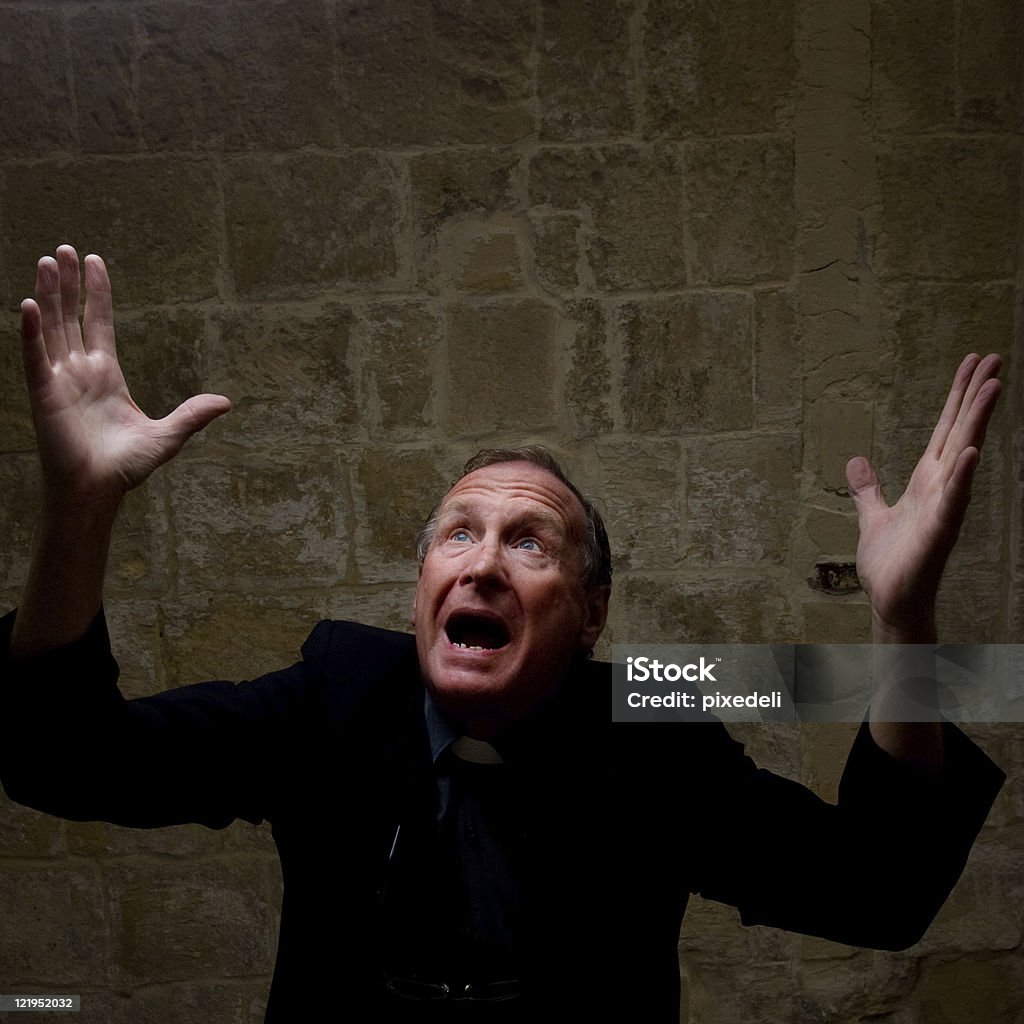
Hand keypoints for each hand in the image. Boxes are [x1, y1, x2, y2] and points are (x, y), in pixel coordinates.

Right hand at [20, 245, 230, 508]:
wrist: (97, 492)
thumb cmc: (125, 468)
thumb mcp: (167, 437)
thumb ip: (192, 416)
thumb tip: (226, 402)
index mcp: (106, 376)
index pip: (99, 324)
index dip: (96, 294)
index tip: (94, 261)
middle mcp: (80, 372)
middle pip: (71, 317)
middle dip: (68, 284)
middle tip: (65, 249)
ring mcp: (59, 380)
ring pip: (51, 328)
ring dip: (48, 295)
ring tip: (48, 261)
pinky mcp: (43, 394)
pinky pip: (34, 356)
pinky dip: (30, 331)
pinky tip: (29, 304)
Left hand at [846, 353, 1001, 642]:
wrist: (890, 599)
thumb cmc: (890, 562)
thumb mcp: (872, 515)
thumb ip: (868, 488)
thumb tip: (856, 460)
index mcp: (927, 480)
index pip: (945, 428)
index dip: (958, 396)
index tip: (973, 364)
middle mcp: (941, 487)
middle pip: (960, 431)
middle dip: (976, 395)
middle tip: (994, 358)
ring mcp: (943, 507)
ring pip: (963, 456)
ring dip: (977, 423)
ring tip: (992, 387)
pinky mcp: (938, 531)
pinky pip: (952, 501)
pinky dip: (960, 476)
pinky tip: (969, 451)